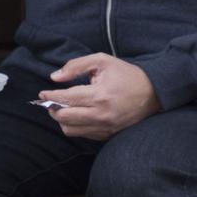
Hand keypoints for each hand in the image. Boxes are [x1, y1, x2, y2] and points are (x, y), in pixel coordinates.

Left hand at [37, 53, 159, 139]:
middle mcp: (101, 114)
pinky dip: (75, 126)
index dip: (51, 96)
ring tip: (62, 108)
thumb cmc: (127, 74)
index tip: (43, 93)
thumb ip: (76, 66)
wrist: (154, 93)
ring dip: (61, 120)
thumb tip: (55, 77)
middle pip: (64, 118)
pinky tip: (76, 115)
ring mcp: (105, 127)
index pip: (66, 99)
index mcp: (100, 95)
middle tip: (50, 101)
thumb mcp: (102, 61)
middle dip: (52, 109)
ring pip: (71, 130)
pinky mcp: (108, 134)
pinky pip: (83, 134)